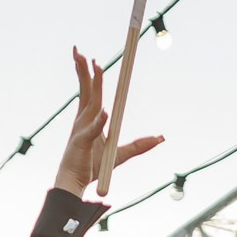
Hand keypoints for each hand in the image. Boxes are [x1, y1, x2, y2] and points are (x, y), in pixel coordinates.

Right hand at [54, 48, 162, 196]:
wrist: (75, 184)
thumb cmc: (92, 167)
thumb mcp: (120, 154)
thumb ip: (139, 146)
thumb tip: (160, 138)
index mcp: (87, 119)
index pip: (89, 92)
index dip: (90, 75)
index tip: (92, 60)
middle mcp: (81, 121)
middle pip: (85, 91)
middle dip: (84, 70)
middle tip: (82, 52)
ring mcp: (80, 130)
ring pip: (90, 103)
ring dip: (94, 84)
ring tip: (96, 66)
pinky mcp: (82, 143)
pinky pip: (92, 130)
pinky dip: (99, 121)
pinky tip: (105, 111)